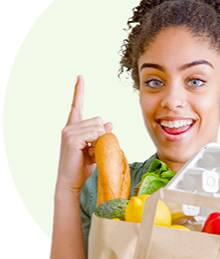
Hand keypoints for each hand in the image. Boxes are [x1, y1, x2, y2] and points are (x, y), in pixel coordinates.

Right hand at [56, 75, 112, 194]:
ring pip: (98, 127)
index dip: (79, 91)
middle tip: (94, 151)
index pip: (77, 105)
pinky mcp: (73, 139)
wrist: (71, 181)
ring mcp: (70, 132)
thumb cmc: (82, 167)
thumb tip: (110, 123)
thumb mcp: (96, 149)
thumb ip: (101, 135)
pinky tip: (89, 154)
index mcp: (74, 127)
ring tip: (91, 154)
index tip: (80, 77)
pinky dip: (97, 144)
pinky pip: (95, 134)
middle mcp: (70, 127)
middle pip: (98, 120)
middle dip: (102, 135)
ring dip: (100, 141)